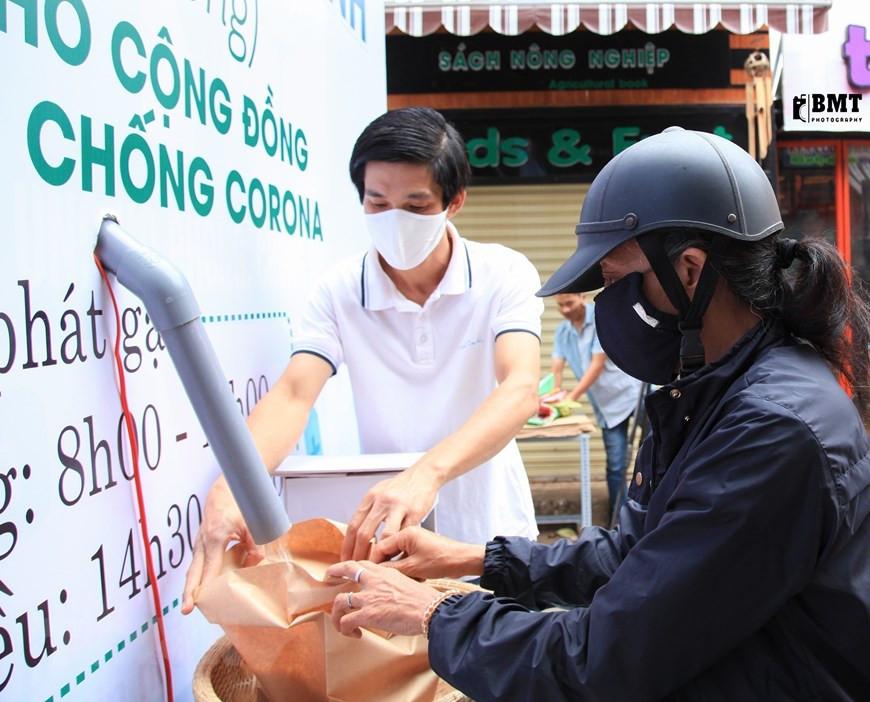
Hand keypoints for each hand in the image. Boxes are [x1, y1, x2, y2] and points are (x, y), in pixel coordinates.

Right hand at [181, 478, 264, 613]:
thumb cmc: (238, 506)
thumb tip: (255, 563)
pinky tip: (198, 589)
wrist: (224, 492)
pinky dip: (195, 577)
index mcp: (215, 537)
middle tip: (186, 610)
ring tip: (189, 605)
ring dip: (190, 587)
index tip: (201, 600)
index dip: (205, 584)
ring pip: (192, 569)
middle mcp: (203, 542)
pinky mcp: (200, 544)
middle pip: (194, 572)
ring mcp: (199, 543)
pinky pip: (196, 564)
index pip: (209, 567)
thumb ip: (255, 544)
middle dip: (189, 592)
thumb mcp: (251, 523)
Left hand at [326, 560, 441, 637]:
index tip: (347, 570)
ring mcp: (368, 598)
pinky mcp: (367, 615)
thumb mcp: (408, 582)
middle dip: (334, 572)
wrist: (429, 610)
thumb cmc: (424, 600)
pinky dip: (345, 629)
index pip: (363, 563)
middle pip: (346, 569)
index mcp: (384, 572)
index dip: (352, 566)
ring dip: (336, 614)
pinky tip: (355, 634)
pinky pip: (345, 622)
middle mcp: (373, 581)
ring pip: (339, 601)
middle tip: (328, 577)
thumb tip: (391, 593)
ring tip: (340, 623)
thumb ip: (394, 584)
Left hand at [341, 467, 439, 560]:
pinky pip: (404, 535)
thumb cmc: (402, 485)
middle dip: (358, 554)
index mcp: (371, 497)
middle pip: (364, 532)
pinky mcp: (414, 512)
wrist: (424, 475)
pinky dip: (399, 548)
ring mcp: (398, 507)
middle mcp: (382, 501)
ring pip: (384, 536)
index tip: (345, 558)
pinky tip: (396, 556)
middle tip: (357, 567)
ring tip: (376, 565)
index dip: (347, 545)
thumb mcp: (380, 491)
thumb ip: (369, 509)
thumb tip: (357, 530)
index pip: (353, 524)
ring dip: (379, 554)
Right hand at [370, 526, 484, 580]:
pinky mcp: (421, 548)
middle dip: (390, 567)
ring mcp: (415, 541)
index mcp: (405, 533)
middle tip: (390, 579)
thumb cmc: (443, 560)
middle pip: (389, 552)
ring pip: (398, 557)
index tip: (369, 575)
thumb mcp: (414, 568)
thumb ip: (392, 568)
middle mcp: (409, 534)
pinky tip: (418, 578)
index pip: (380, 546)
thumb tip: (375, 572)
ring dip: (401, 570)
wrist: (464, 560)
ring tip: (410, 579)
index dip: (374, 562)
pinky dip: (410, 569)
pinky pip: (407, 559)